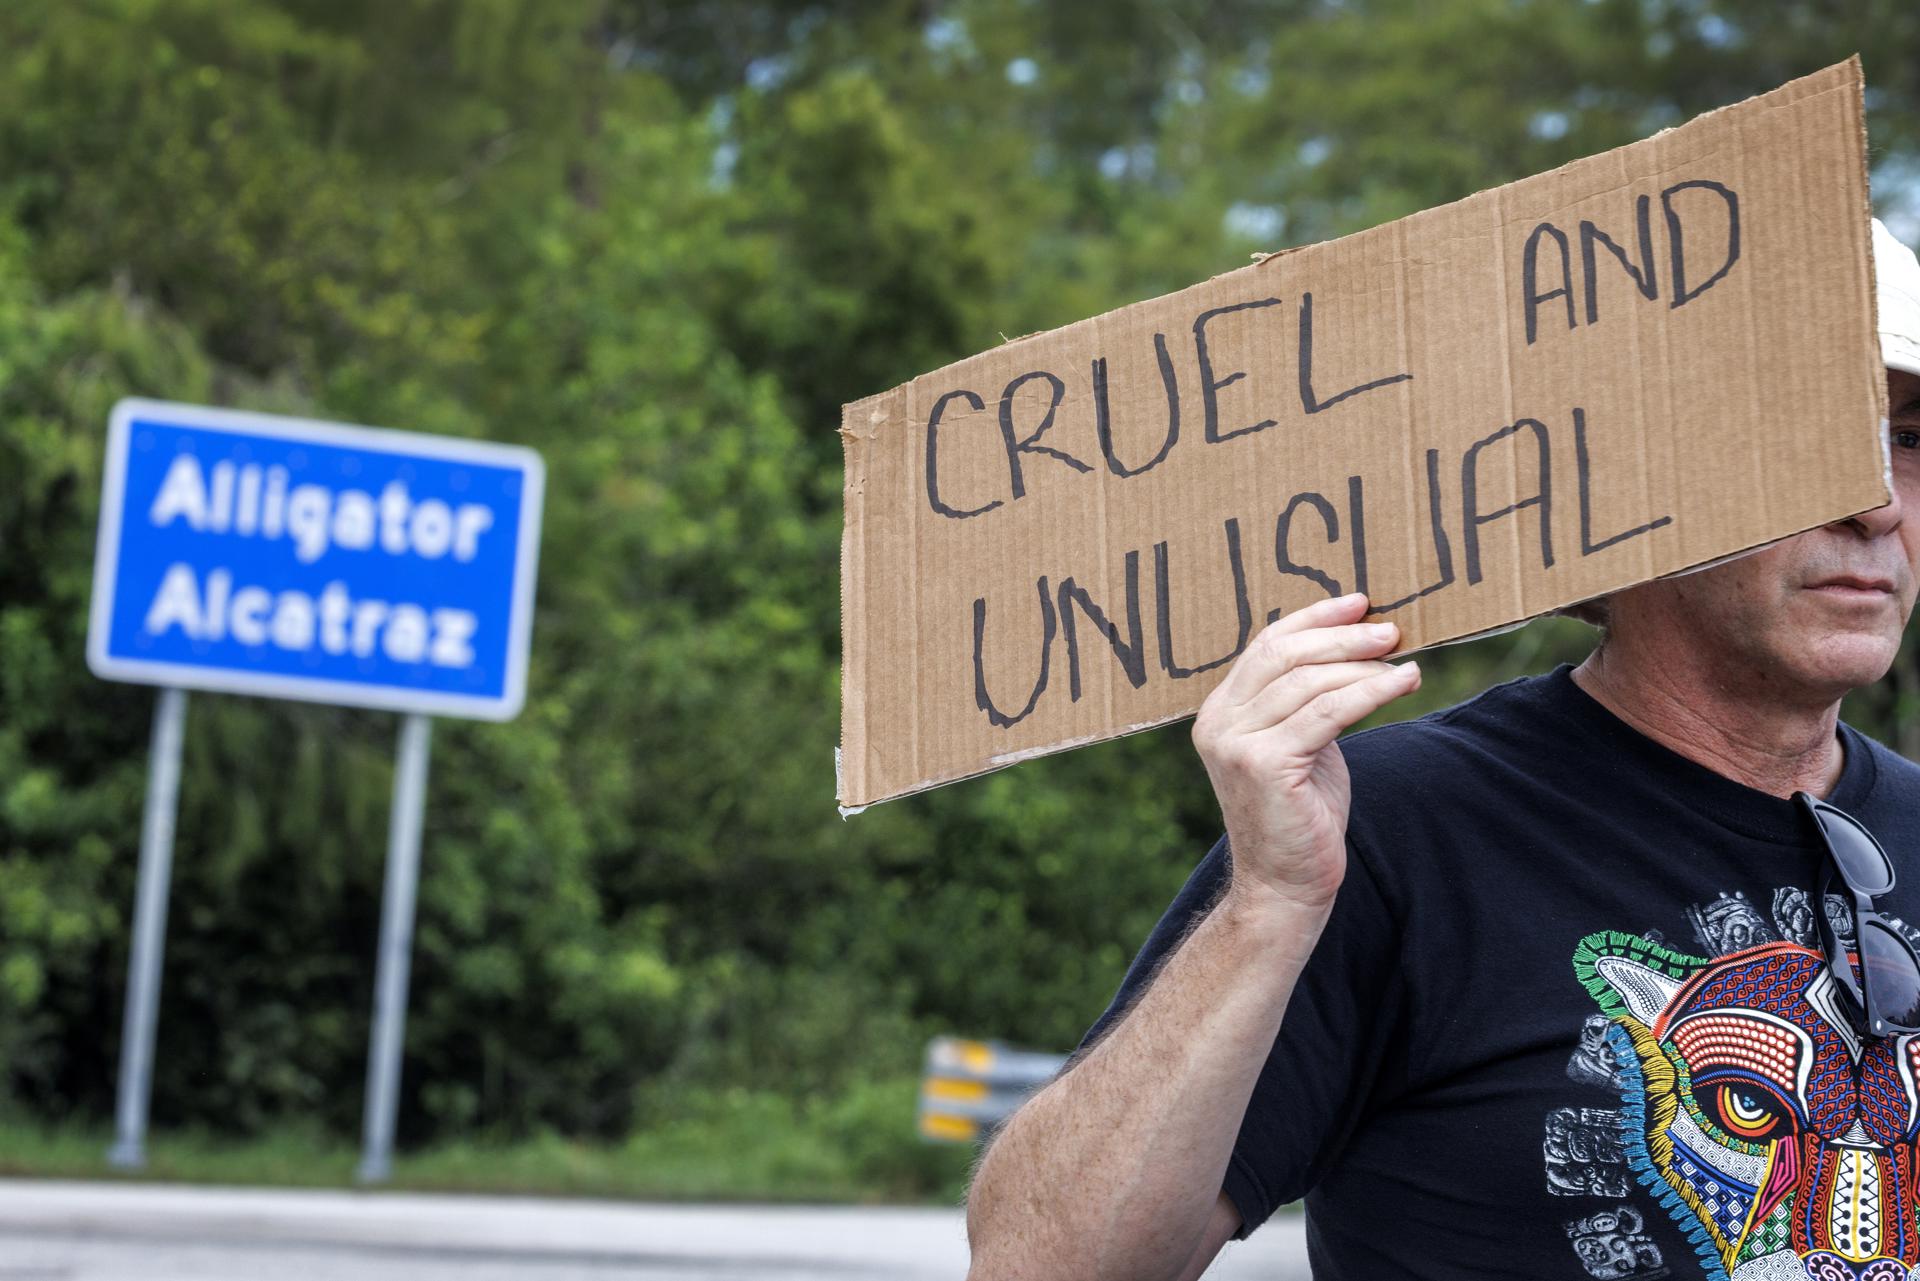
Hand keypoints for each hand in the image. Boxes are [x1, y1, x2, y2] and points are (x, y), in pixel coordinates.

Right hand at [1190, 594, 1420, 914]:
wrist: (1284, 884)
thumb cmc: (1299, 815)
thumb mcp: (1297, 745)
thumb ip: (1304, 702)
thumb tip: (1354, 647)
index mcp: (1219, 711)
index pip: (1265, 645)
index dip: (1313, 619)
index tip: (1357, 601)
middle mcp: (1218, 722)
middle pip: (1284, 655)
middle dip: (1343, 636)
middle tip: (1390, 629)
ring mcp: (1236, 743)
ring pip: (1310, 682)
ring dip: (1364, 664)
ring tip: (1405, 658)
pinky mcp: (1265, 764)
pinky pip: (1328, 713)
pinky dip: (1372, 692)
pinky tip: (1404, 684)